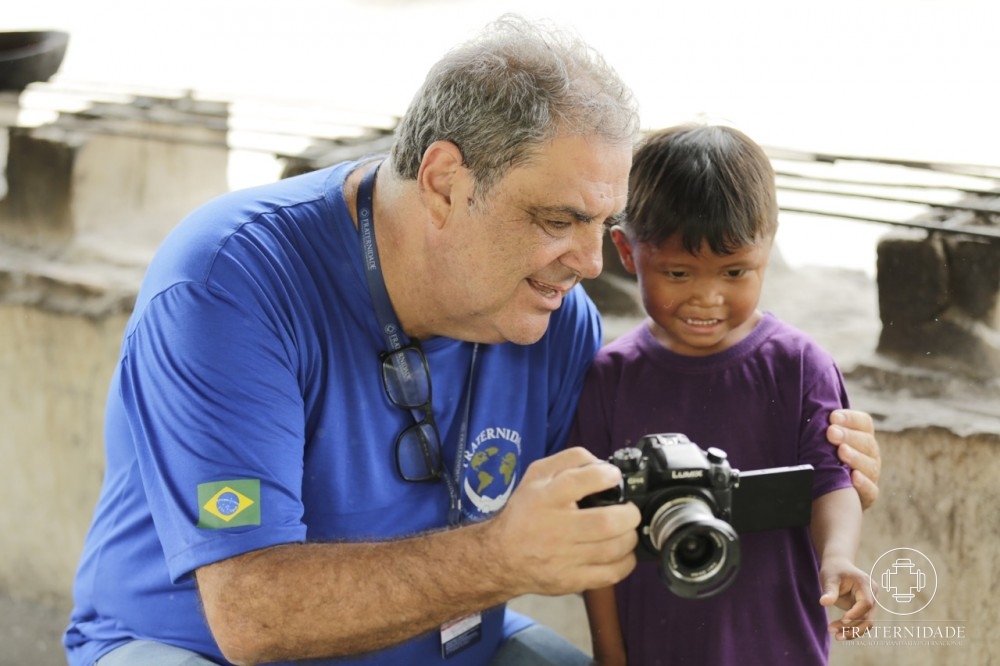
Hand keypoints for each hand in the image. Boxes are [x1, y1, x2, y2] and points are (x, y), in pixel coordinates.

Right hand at [491, 447, 639, 596]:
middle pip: (605, 522)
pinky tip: (621, 552)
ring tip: (625, 530)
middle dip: (628, 514)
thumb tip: (602, 463)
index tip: (613, 476)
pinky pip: (610, 574)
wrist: (502, 556)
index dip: (605, 476)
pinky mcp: (570, 581)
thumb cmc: (525, 512)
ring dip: (629, 537)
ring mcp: (563, 558)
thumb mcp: (537, 475)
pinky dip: (625, 562)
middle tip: (628, 510)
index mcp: (546, 498)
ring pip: (612, 550)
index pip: (579, 482)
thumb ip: (570, 460)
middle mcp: (554, 528)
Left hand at [820, 556, 876, 640]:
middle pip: (868, 617)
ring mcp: (871, 602)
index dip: (855, 614)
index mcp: (865, 584)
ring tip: (836, 636)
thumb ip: (829, 591)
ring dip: (852, 632)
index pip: (865, 603)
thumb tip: (823, 603)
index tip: (842, 621)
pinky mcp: (865, 609)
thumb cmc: (834, 570)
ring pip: (867, 623)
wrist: (839, 566)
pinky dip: (852, 629)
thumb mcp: (829, 578)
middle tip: (834, 633)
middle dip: (852, 628)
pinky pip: (862, 622)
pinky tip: (839, 633)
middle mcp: (872, 594)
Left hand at [827, 409, 880, 509]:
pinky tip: (853, 477)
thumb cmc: (819, 459)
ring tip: (841, 451)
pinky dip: (863, 484)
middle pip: (866, 442)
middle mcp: (870, 455)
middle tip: (831, 432)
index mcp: (862, 437)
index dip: (850, 419)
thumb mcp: (821, 442)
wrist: (822, 493)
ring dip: (855, 457)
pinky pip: (871, 490)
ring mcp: (871, 475)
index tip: (832, 417)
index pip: (864, 423)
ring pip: (870, 465)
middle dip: (848, 436)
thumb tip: (810, 412)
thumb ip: (821, 428)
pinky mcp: (867, 496)